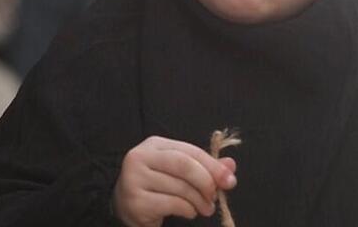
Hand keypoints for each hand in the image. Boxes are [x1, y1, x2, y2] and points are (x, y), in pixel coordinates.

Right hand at [113, 135, 237, 226]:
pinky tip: (188, 212)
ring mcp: (134, 179)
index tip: (229, 180)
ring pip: (179, 187)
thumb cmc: (157, 187)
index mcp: (154, 144)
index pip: (189, 150)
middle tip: (215, 196)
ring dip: (199, 201)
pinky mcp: (135, 201)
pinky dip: (187, 210)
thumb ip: (205, 167)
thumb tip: (230, 166)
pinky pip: (171, 204)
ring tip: (204, 208)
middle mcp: (140, 157)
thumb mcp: (181, 173)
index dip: (213, 166)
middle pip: (183, 165)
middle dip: (206, 182)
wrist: (126, 206)